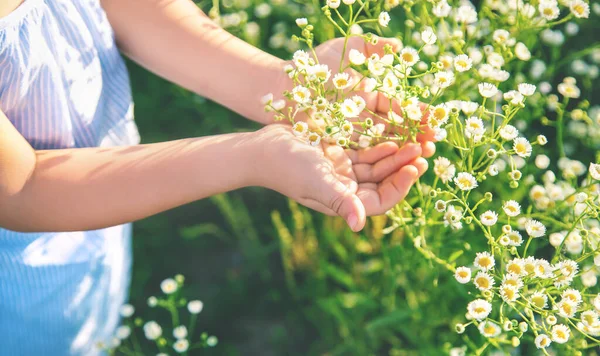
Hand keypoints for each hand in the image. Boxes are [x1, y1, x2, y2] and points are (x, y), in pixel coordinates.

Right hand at [250, 124, 427, 231]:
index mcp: (343, 201)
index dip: (401, 186)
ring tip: (413, 141)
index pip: (381, 200)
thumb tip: (358, 226)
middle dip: (404, 167)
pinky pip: (365, 152)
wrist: (262, 148)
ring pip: (377, 166)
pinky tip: (392, 136)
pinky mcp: (338, 155)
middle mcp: (346, 189)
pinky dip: (380, 145)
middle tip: (423, 149)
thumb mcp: (316, 181)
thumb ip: (340, 200)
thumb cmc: (287, 167)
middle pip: (383, 182)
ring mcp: (342, 172)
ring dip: (395, 155)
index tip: (415, 167)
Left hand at [313, 36, 436, 157]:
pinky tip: (398, 162)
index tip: (434, 119)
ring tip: (423, 155)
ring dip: (403, 150)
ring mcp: (353, 132)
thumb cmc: (314, 66)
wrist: (282, 87)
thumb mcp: (344, 50)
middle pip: (395, 128)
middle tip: (434, 142)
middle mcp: (364, 117)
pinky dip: (381, 157)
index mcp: (370, 95)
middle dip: (415, 135)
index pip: (398, 106)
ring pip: (383, 143)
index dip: (416, 113)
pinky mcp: (340, 145)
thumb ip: (371, 47)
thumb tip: (398, 44)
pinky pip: (365, 153)